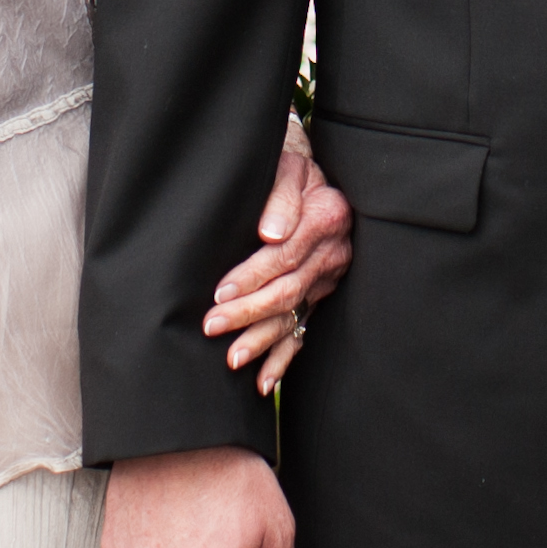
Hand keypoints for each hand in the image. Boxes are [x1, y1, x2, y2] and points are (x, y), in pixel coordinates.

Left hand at [204, 115, 355, 392]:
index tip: (220, 292)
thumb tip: (271, 232)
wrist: (314, 178)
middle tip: (212, 326)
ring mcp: (330, 277)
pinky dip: (284, 357)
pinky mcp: (322, 294)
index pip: (285, 254)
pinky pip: (305, 330)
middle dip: (249, 312)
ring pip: (295, 314)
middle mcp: (334, 251)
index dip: (252, 276)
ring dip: (263, 340)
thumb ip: (279, 194)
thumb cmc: (289, 168)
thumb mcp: (287, 166)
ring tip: (232, 359)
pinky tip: (263, 381)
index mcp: (327, 216)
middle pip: (289, 289)